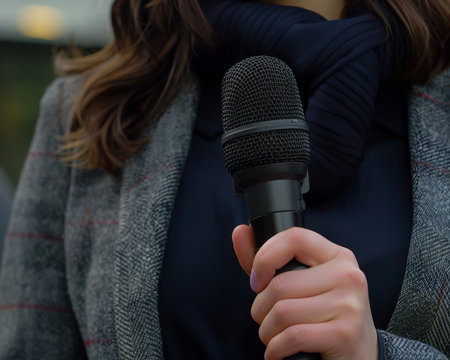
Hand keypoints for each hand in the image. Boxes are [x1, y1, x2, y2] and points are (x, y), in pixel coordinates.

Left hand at [232, 225, 377, 359]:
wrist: (358, 354)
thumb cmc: (321, 316)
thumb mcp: (299, 282)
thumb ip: (268, 259)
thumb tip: (240, 231)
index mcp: (337, 255)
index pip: (294, 238)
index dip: (265, 258)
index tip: (256, 280)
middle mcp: (348, 275)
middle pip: (280, 284)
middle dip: (261, 308)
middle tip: (267, 319)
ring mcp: (349, 304)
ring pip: (283, 311)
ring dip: (267, 331)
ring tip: (274, 337)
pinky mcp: (345, 334)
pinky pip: (293, 336)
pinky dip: (275, 349)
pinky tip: (279, 351)